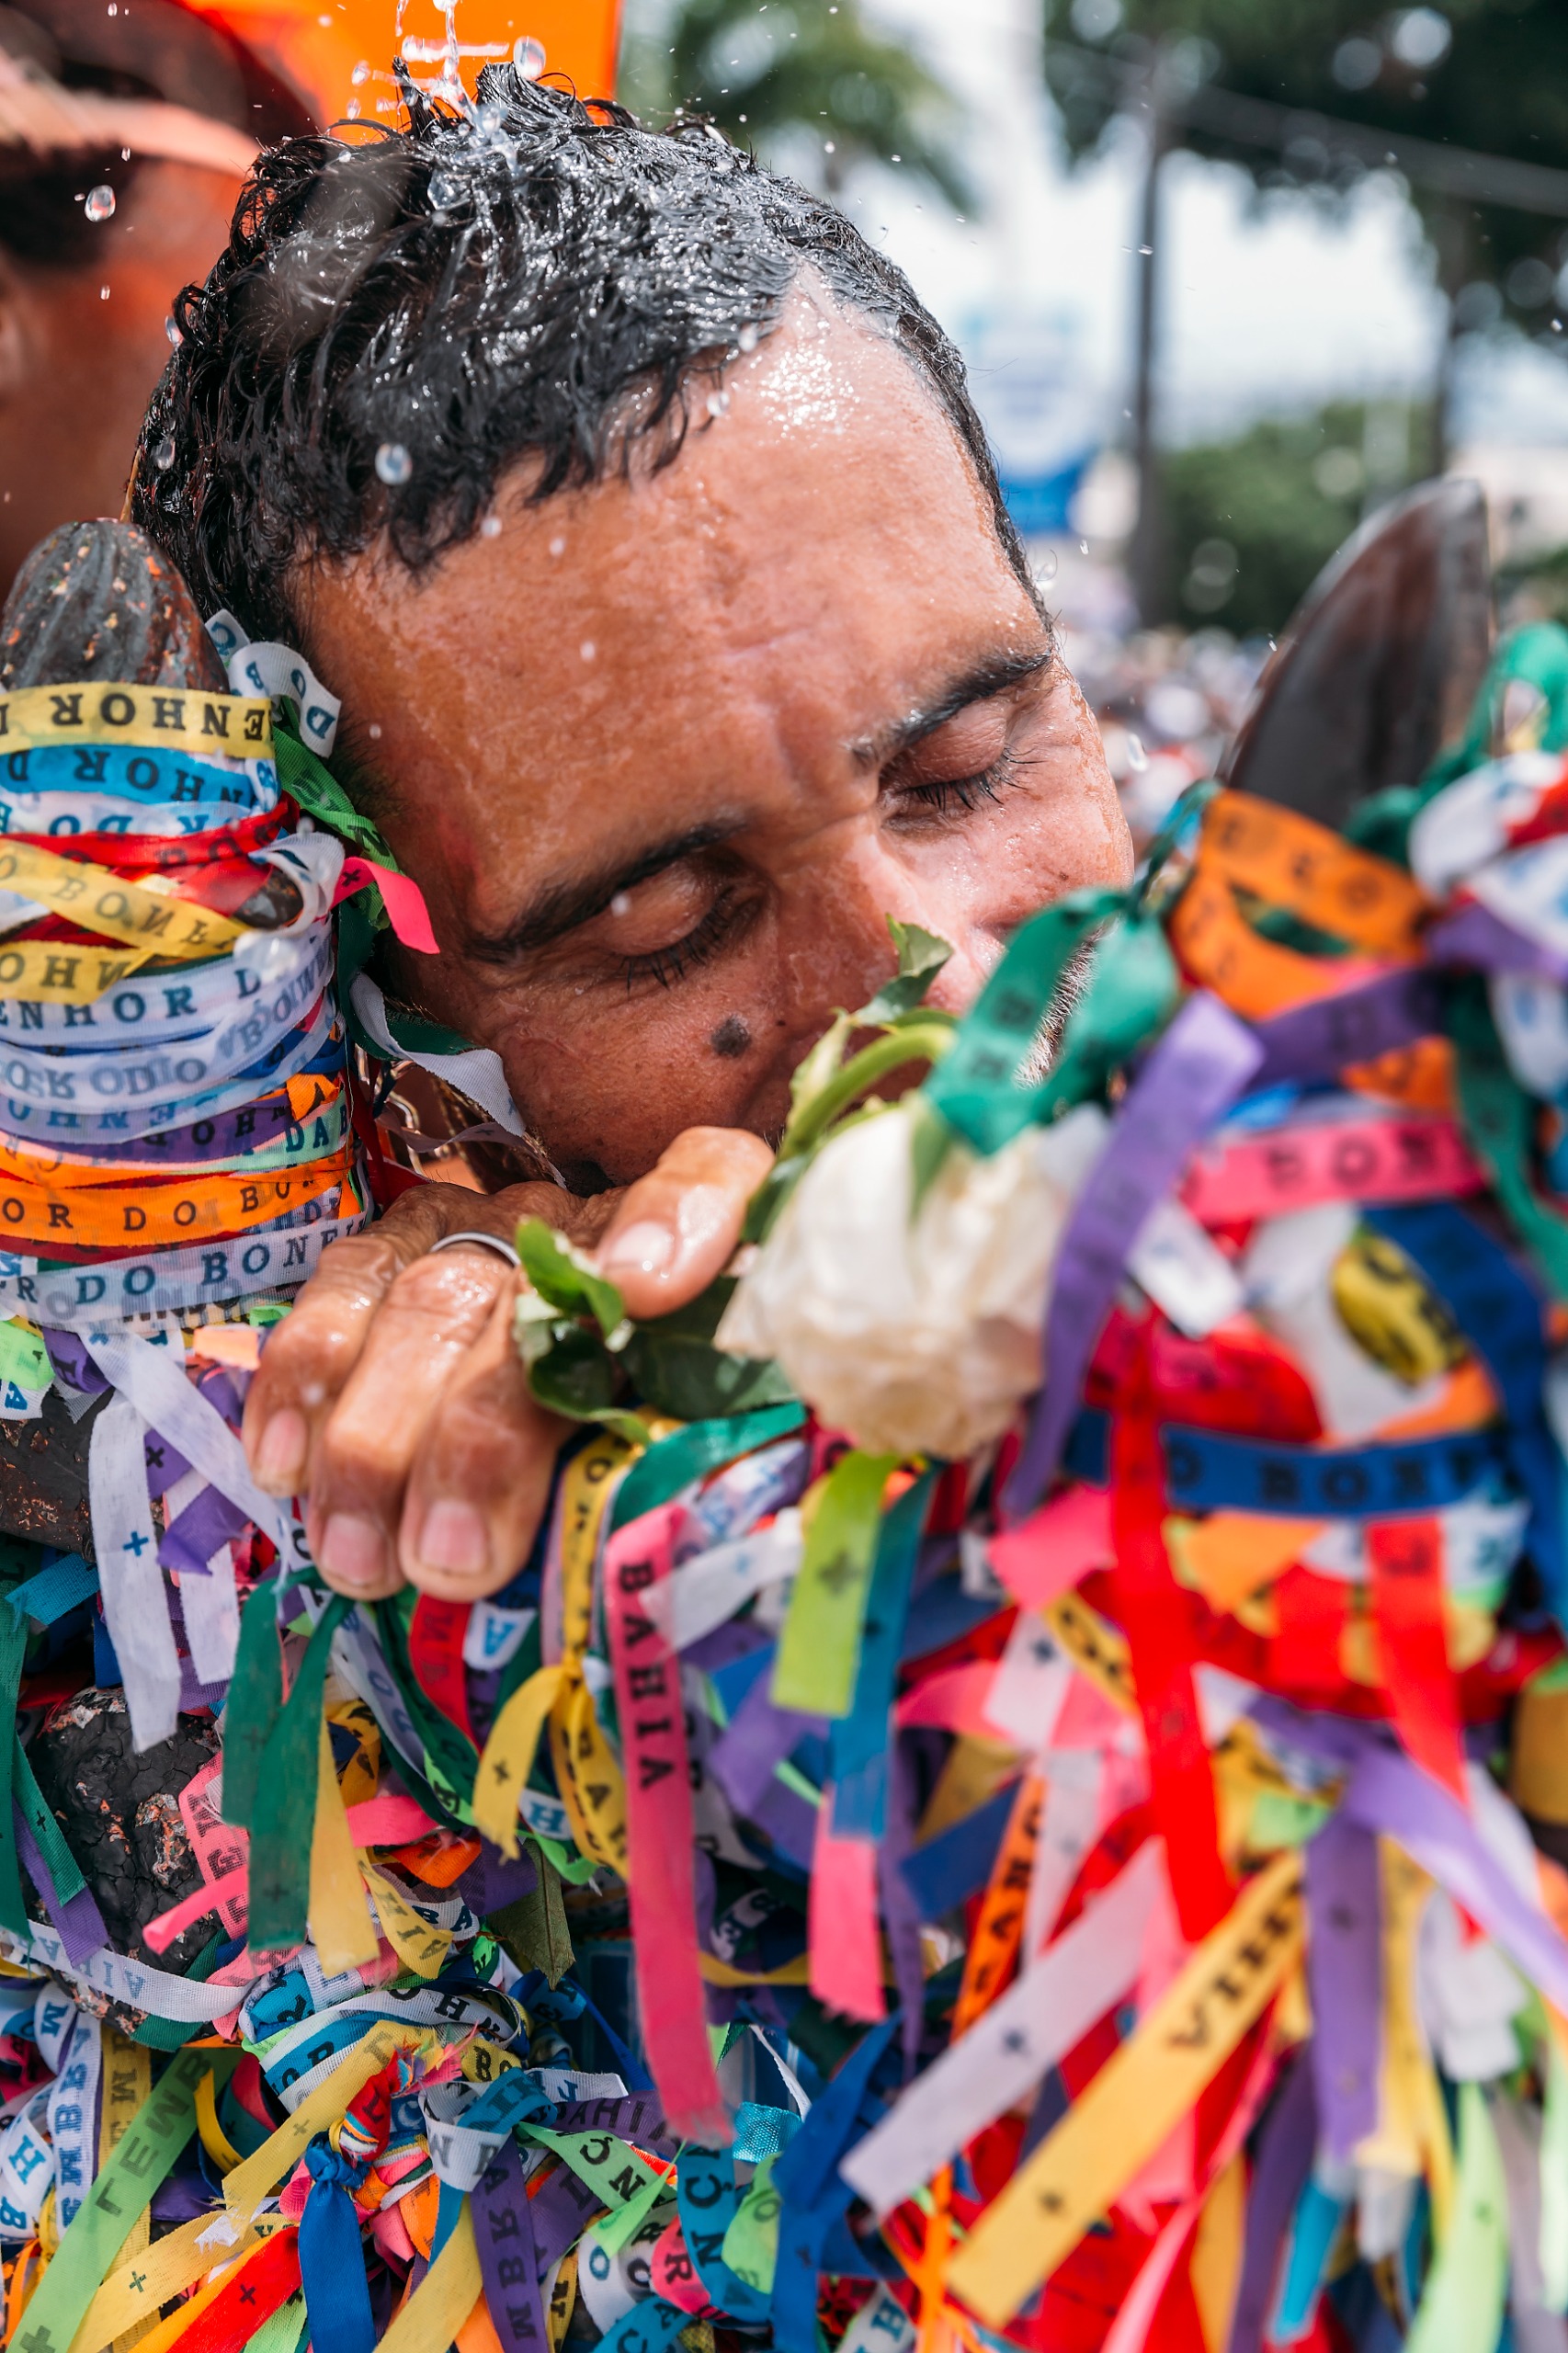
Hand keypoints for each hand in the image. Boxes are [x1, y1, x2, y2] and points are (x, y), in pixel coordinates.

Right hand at [241, 1126, 773, 1602]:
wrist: (610, 1320)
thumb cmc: (662, 1400)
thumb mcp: (710, 1399)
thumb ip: (719, 1366)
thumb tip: (662, 1377)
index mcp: (689, 1246)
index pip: (707, 1181)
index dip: (675, 1221)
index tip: (644, 1289)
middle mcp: (581, 1223)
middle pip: (525, 1297)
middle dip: (478, 1432)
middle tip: (452, 1560)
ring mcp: (482, 1225)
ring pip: (426, 1297)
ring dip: (377, 1434)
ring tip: (361, 1556)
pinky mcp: (399, 1245)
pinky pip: (343, 1285)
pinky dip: (300, 1379)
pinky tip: (281, 1465)